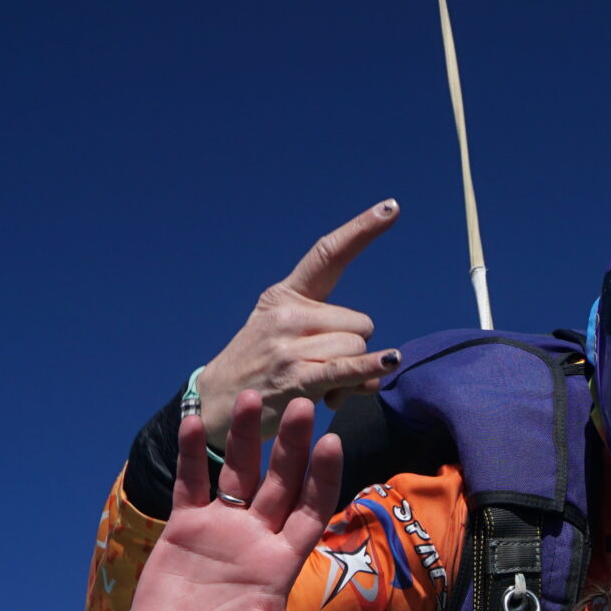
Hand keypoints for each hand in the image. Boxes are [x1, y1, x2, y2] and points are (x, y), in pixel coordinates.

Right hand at [114, 391, 370, 610]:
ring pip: (239, 473)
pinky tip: (196, 420)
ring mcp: (221, 529)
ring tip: (251, 396)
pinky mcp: (184, 528)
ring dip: (246, 438)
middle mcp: (257, 539)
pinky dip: (193, 454)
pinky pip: (191, 483)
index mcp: (281, 565)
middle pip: (281, 482)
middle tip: (303, 404)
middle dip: (292, 445)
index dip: (322, 479)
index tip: (332, 444)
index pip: (311, 512)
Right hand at [196, 202, 405, 450]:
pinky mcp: (296, 377)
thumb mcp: (285, 337)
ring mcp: (289, 345)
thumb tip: (382, 363)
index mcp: (286, 296)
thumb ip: (332, 338)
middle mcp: (287, 314)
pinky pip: (346, 368)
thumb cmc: (263, 370)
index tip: (391, 208)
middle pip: (360, 323)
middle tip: (324, 365)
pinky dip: (368, 369)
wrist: (219, 403)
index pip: (328, 255)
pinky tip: (388, 363)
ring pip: (357, 348)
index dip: (362, 230)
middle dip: (354, 348)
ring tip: (323, 385)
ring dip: (354, 373)